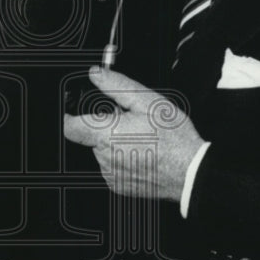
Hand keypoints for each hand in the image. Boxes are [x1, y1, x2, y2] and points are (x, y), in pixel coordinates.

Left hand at [63, 66, 204, 201]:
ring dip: (114, 142)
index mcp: (107, 134)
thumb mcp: (147, 101)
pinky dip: (122, 157)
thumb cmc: (173, 139)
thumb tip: (96, 74)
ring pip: (102, 150)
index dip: (69, 115)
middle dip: (105, 125)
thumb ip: (116, 85)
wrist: (191, 172)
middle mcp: (104, 157)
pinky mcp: (118, 185)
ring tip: (140, 138)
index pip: (69, 126)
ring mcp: (111, 174)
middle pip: (91, 135)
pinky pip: (112, 166)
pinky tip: (142, 152)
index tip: (73, 109)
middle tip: (129, 121)